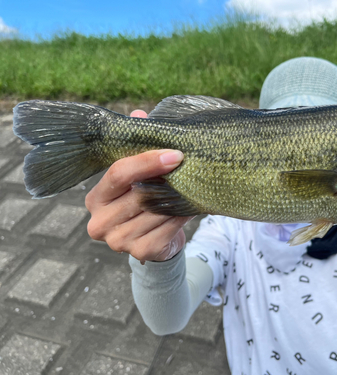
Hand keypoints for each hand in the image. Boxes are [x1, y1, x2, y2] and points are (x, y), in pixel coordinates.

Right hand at [85, 109, 190, 262]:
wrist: (156, 239)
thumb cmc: (145, 201)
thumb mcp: (139, 175)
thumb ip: (136, 146)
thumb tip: (139, 114)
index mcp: (95, 198)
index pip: (118, 173)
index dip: (147, 162)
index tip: (175, 154)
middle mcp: (100, 222)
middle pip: (139, 194)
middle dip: (168, 180)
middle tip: (192, 167)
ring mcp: (118, 241)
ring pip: (156, 212)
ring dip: (178, 199)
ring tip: (194, 186)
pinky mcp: (140, 253)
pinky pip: (167, 230)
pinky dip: (182, 217)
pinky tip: (192, 207)